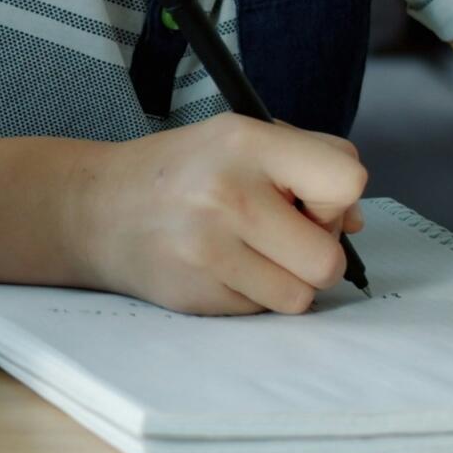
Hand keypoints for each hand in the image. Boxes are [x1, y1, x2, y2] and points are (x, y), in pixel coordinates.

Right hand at [69, 114, 366, 315]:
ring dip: (286, 282)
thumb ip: (307, 164)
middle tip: (281, 236)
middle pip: (328, 259)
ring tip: (251, 254)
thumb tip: (356, 223)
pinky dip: (251, 295)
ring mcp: (208, 249)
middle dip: (316, 255)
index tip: (307, 200)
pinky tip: (220, 268)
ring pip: (300, 297)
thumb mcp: (240, 139)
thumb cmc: (183, 171)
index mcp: (246, 143)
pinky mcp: (196, 294)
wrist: (96, 208)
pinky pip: (262, 313)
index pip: (346, 180)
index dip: (337, 199)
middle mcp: (227, 194)